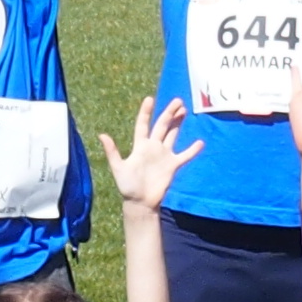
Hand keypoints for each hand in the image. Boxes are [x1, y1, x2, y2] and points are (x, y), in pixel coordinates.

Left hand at [95, 97, 198, 212]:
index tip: (149, 99)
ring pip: (173, 135)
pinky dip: (192, 150)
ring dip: (178, 123)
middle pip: (162, 126)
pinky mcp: (173, 166)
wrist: (140, 202)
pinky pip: (184, 155)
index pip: (143, 125)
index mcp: (140, 146)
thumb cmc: (127, 186)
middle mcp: (153, 147)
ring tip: (184, 110)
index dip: (146, 112)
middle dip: (169, 113)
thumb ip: (112, 152)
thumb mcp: (118, 168)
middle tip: (178, 101)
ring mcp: (164, 155)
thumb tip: (102, 135)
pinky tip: (200, 143)